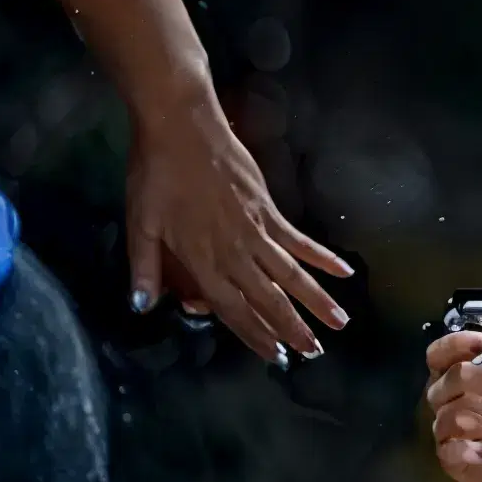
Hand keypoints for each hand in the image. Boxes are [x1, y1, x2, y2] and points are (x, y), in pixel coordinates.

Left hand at [126, 96, 358, 358]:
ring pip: (290, 274)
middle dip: (292, 328)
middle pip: (267, 298)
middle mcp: (233, 252)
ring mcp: (255, 229)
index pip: (231, 308)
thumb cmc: (155, 174)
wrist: (181, 125)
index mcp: (201, 260)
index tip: (274, 356)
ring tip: (339, 323)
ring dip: (316, 300)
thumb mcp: (138, 222)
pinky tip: (343, 270)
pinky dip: (321, 256)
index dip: (253, 334)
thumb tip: (142, 306)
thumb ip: (143, 267)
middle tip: (314, 353)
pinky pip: (298, 239)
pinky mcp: (267, 207)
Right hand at [420, 291, 481, 481]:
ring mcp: (446, 428)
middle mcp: (448, 397)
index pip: (439, 351)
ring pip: (447, 414)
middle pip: (445, 379)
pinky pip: (447, 448)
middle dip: (479, 382)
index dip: (458, 345)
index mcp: (463, 371)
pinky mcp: (450, 457)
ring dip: (481, 418)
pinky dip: (468, 448)